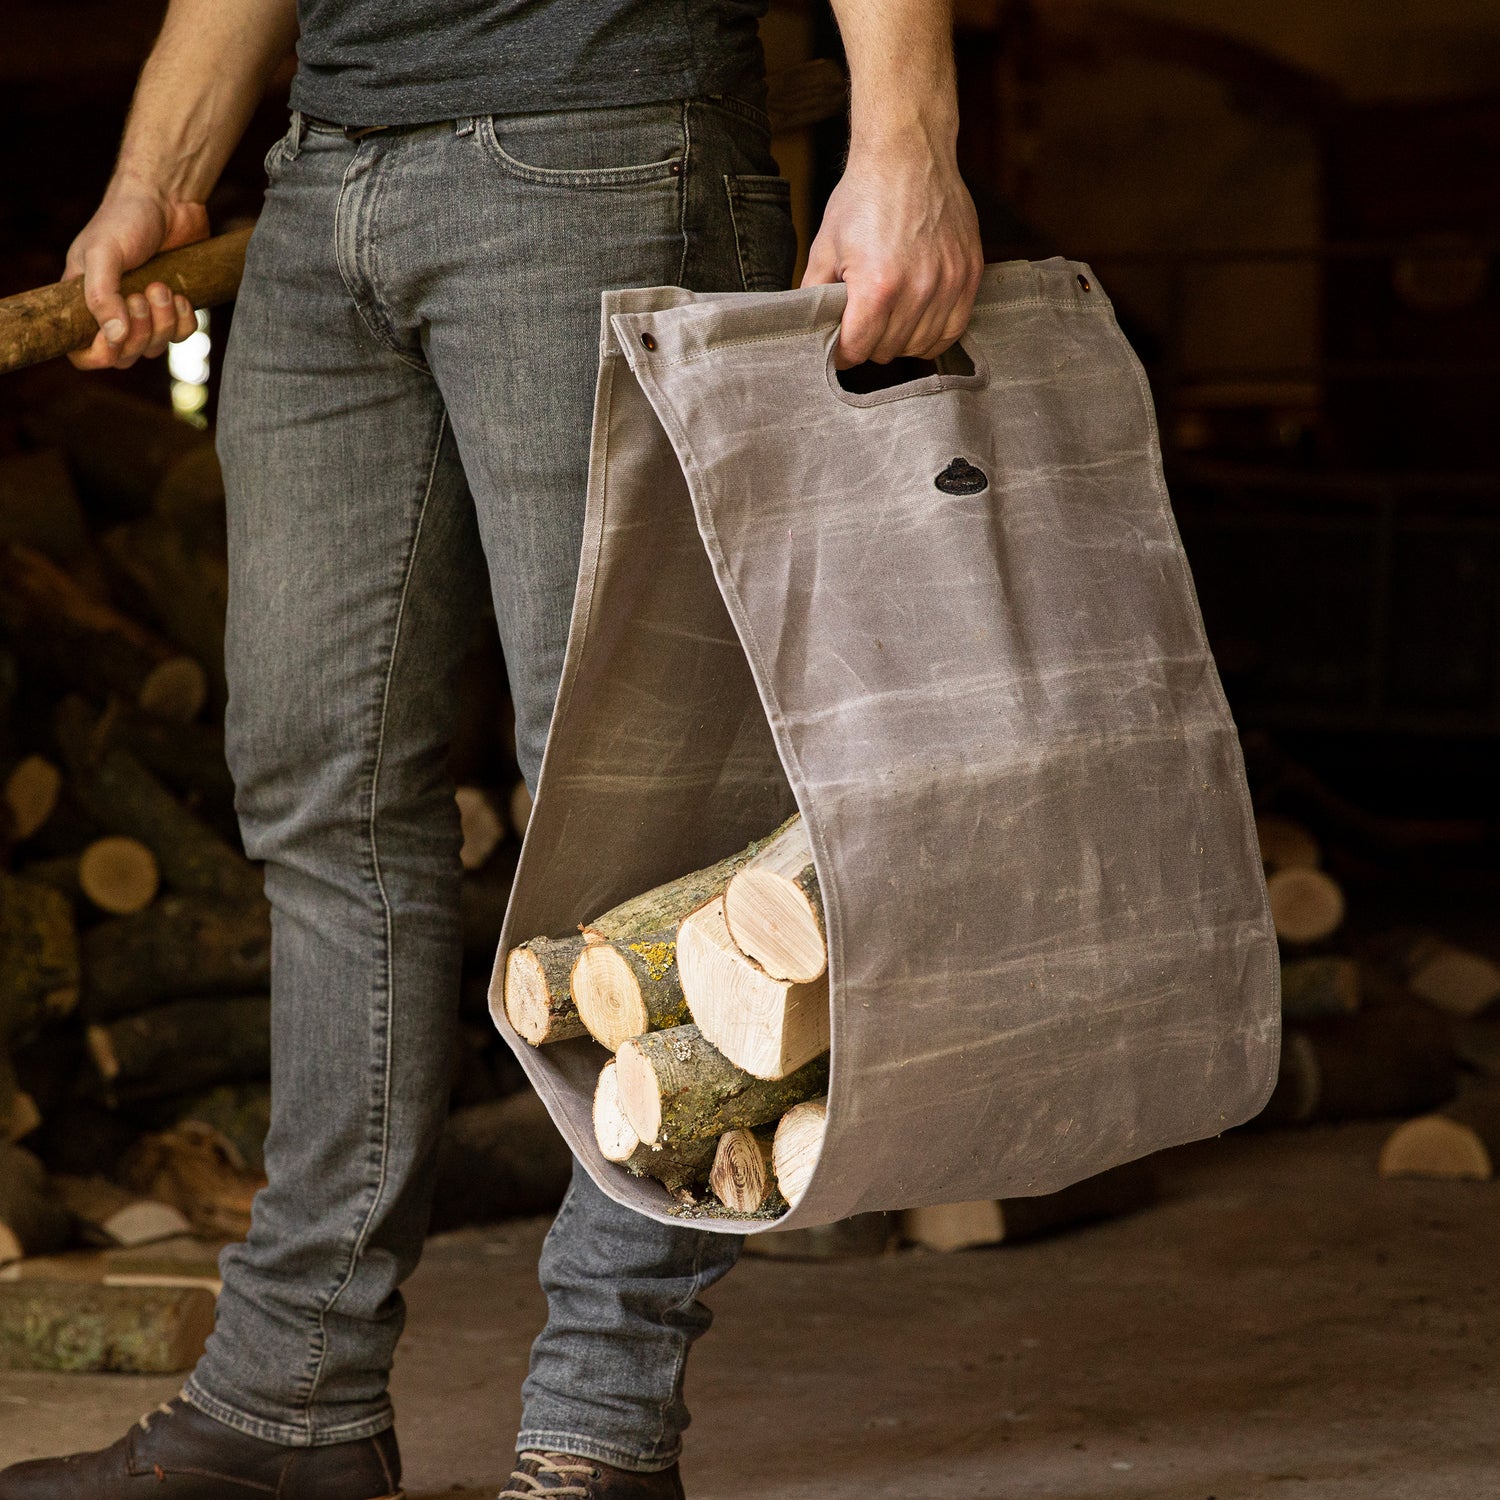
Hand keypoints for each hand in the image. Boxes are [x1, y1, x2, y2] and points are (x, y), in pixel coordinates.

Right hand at [64, 186, 208, 369]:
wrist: (167, 200)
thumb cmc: (125, 221)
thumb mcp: (104, 254)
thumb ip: (101, 297)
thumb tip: (115, 338)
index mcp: (84, 302)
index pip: (84, 354)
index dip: (100, 354)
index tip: (116, 334)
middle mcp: (114, 313)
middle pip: (126, 356)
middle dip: (140, 331)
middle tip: (144, 293)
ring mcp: (146, 314)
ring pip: (156, 348)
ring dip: (163, 321)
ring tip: (162, 285)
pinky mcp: (173, 309)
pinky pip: (181, 336)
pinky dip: (184, 320)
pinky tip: (181, 294)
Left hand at [801, 126, 982, 368]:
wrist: (909, 152)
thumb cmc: (863, 197)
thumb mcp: (824, 247)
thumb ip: (815, 296)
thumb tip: (809, 333)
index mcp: (878, 286)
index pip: (857, 350)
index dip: (842, 352)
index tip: (837, 344)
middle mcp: (918, 289)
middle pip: (888, 351)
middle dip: (869, 343)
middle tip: (862, 323)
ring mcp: (949, 282)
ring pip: (920, 346)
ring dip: (900, 340)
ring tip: (888, 319)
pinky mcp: (969, 273)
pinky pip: (953, 329)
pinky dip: (932, 334)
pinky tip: (916, 320)